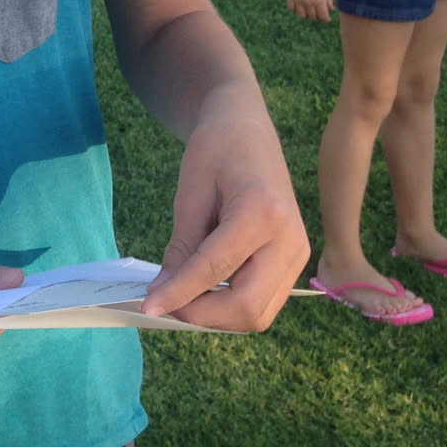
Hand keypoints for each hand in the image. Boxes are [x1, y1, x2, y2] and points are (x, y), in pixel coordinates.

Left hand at [141, 110, 308, 329]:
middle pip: (247, 307)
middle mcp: (290, 240)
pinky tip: (206, 288)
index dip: (179, 294)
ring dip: (217, 315)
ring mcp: (298, 254)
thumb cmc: (215, 151)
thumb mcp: (189, 195)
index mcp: (262, 214)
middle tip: (166, 301)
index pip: (215, 270)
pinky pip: (264, 301)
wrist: (248, 131)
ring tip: (184, 293)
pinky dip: (232, 305)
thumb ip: (181, 249)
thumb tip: (162, 295)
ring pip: (259, 314)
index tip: (148, 307)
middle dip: (202, 315)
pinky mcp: (296, 262)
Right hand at [285, 0, 334, 21]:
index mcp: (319, 0)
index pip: (323, 17)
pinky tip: (300, 5)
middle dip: (317, 16)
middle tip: (319, 13)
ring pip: (302, 15)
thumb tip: (331, 9)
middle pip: (313, 17)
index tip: (327, 18)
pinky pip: (292, 8)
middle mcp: (308, 2)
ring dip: (306, 14)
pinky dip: (296, 9)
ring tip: (309, 9)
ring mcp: (298, 0)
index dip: (326, 18)